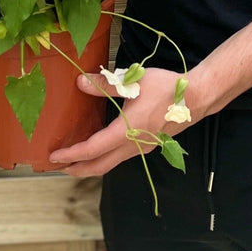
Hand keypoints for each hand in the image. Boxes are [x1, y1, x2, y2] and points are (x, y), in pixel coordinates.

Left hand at [49, 66, 192, 176]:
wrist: (197, 98)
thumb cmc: (166, 88)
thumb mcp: (133, 81)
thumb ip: (105, 84)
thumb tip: (80, 82)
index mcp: (126, 131)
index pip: (93, 149)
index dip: (72, 154)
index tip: (54, 157)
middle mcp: (133, 145)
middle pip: (100, 166)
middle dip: (78, 168)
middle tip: (60, 167)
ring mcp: (142, 147)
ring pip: (112, 163)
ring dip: (92, 163)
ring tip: (77, 158)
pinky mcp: (149, 143)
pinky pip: (122, 156)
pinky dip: (106, 156)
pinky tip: (103, 146)